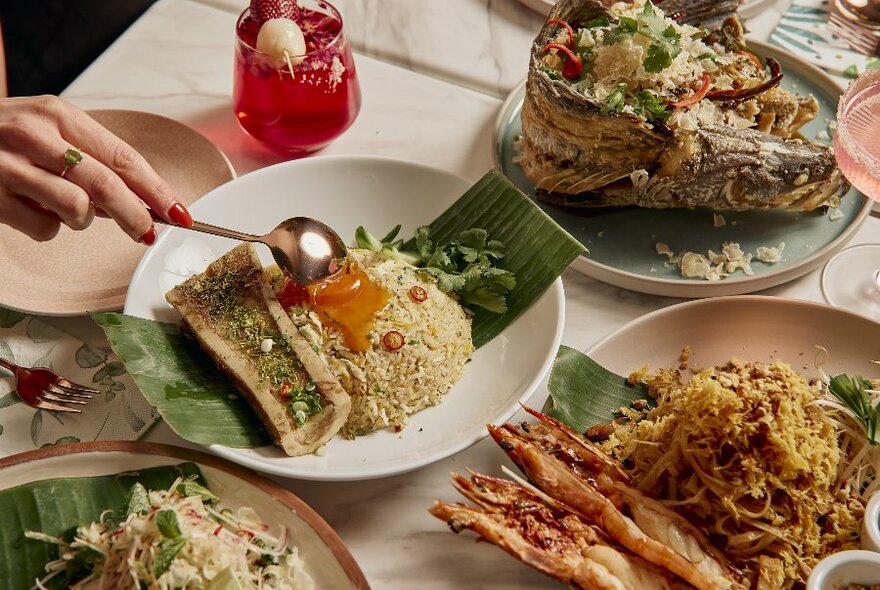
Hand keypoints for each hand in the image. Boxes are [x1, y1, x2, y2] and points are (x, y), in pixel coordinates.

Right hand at [0, 95, 192, 242]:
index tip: (181, 213)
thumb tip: (144, 200)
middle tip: (147, 235)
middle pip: (107, 186)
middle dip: (136, 217)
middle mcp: (33, 134)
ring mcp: (8, 166)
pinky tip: (28, 208)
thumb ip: (90, 158)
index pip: (123, 157)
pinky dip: (46, 228)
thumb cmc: (3, 137)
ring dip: (80, 221)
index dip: (157, 190)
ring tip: (60, 206)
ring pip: (78, 211)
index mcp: (57, 114)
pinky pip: (44, 228)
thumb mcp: (48, 131)